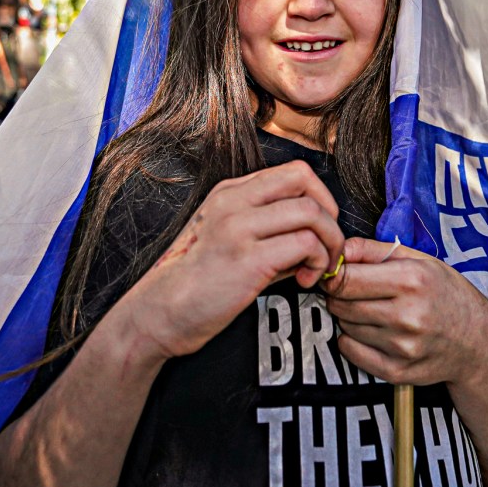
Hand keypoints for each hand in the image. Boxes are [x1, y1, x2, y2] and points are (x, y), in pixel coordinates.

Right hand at [113, 160, 344, 363]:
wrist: (157, 315)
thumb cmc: (196, 284)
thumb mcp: (230, 241)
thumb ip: (270, 231)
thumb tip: (315, 237)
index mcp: (230, 193)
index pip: (293, 171)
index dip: (320, 196)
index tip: (322, 227)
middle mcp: (233, 202)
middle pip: (305, 180)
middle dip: (330, 214)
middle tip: (328, 246)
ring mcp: (237, 228)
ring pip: (311, 213)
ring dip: (329, 242)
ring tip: (319, 267)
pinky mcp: (246, 259)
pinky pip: (304, 244)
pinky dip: (318, 262)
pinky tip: (304, 280)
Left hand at [324, 237, 487, 386]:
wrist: (477, 342)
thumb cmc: (446, 294)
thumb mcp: (419, 260)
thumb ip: (373, 250)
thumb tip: (337, 250)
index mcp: (412, 280)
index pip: (345, 279)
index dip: (333, 274)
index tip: (335, 273)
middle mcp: (407, 315)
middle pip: (340, 303)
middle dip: (339, 294)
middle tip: (355, 290)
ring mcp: (402, 347)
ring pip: (344, 326)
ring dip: (349, 316)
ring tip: (374, 310)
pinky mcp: (397, 371)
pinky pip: (349, 351)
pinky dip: (352, 339)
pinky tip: (374, 331)